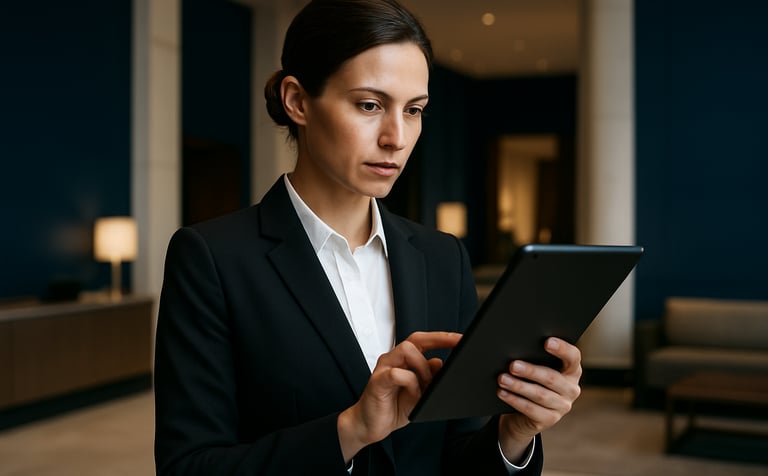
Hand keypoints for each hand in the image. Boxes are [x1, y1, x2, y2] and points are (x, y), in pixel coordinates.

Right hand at [337, 331, 461, 461]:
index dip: (443, 338)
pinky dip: (410, 383)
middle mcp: (393, 359)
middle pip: (415, 339)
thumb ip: (429, 378)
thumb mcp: (420, 394)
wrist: (370, 425)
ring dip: (423, 367)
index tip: (461, 339)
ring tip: (427, 384)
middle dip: (438, 340)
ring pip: (406, 350)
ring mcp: (384, 368)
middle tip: (456, 346)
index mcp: (404, 360)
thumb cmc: (393, 407)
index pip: (423, 340)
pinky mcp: (378, 380)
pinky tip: (413, 395)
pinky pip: (396, 373)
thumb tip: (440, 363)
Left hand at [496, 337, 581, 462]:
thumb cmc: (526, 379)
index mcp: (570, 369)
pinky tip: (501, 392)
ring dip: (519, 386)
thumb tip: (510, 334)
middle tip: (511, 363)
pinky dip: (515, 400)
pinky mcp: (549, 420)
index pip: (573, 357)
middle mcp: (571, 388)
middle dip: (531, 370)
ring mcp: (562, 406)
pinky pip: (532, 410)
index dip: (562, 349)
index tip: (545, 341)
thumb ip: (528, 352)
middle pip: (553, 378)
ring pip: (540, 395)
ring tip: (501, 377)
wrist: (523, 413)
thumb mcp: (531, 364)